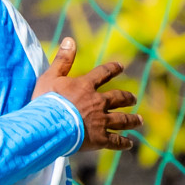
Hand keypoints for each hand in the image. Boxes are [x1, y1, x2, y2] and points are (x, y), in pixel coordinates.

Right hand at [32, 36, 141, 151]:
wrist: (47, 125)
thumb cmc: (45, 102)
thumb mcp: (50, 77)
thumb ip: (62, 60)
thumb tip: (70, 40)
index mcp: (86, 87)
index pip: (103, 73)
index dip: (113, 68)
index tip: (121, 66)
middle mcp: (97, 102)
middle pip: (118, 98)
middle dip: (127, 98)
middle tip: (134, 99)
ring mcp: (100, 121)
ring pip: (122, 120)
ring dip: (132, 120)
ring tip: (139, 121)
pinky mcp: (99, 139)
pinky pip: (115, 141)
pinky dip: (123, 142)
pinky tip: (129, 144)